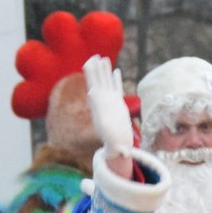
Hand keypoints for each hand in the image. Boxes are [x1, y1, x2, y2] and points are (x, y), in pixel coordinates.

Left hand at [85, 56, 135, 177]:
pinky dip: (116, 79)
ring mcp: (110, 102)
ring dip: (104, 71)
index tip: (88, 72)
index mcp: (100, 113)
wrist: (117, 143)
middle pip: (98, 84)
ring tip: (101, 58)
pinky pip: (116, 87)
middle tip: (92, 58)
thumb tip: (123, 154)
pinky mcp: (118, 102)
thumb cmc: (116, 147)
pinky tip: (115, 70)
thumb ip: (118, 150)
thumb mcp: (117, 148)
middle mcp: (103, 105)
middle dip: (95, 72)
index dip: (92, 83)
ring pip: (106, 83)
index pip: (94, 96)